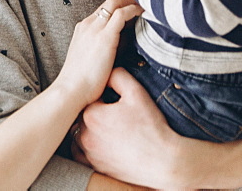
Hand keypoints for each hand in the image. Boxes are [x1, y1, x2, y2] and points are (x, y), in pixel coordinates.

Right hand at [54, 0, 142, 107]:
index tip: (131, 8)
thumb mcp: (88, 57)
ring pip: (115, 3)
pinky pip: (121, 14)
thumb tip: (116, 48)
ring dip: (131, 1)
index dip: (118, 6)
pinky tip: (142, 12)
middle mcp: (88, 24)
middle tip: (141, 0)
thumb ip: (99, 48)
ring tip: (144, 4)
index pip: (103, 9)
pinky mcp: (105, 37)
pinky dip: (133, 10)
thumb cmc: (80, 81)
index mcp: (83, 28)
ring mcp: (95, 28)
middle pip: (109, 2)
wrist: (71, 90)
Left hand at [73, 68, 189, 188]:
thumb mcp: (137, 92)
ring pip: (78, 135)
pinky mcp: (95, 168)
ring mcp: (88, 154)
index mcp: (91, 114)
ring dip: (87, 130)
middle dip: (94, 113)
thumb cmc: (151, 127)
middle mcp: (85, 135)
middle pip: (82, 116)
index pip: (88, 98)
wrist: (163, 161)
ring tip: (107, 129)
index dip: (101, 97)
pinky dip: (86, 149)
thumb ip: (117, 75)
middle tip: (113, 115)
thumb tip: (105, 73)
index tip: (113, 101)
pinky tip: (100, 145)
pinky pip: (81, 156)